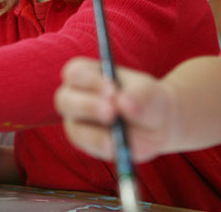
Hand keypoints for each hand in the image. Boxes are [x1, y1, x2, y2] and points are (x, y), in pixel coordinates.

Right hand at [54, 56, 174, 162]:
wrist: (156, 124)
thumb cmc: (147, 99)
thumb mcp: (149, 94)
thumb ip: (138, 96)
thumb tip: (123, 104)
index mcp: (85, 74)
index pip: (75, 73)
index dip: (90, 81)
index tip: (113, 90)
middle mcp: (74, 97)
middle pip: (64, 100)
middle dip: (87, 106)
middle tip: (111, 112)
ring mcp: (77, 122)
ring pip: (74, 128)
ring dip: (95, 133)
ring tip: (120, 135)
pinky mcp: (86, 143)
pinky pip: (88, 147)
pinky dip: (104, 147)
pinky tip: (120, 145)